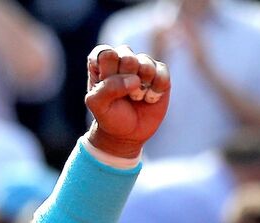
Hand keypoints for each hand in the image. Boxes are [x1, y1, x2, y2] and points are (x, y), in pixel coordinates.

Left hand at [84, 44, 170, 158]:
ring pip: (145, 63)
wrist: (128, 133)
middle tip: (122, 95)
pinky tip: (149, 98)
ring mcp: (142, 64)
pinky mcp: (160, 72)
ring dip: (140, 86)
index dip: (107, 71)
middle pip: (126, 56)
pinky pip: (162, 72)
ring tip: (135, 97)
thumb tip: (134, 79)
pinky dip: (156, 89)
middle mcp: (122, 59)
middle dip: (124, 79)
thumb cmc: (109, 116)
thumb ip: (107, 89)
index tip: (105, 86)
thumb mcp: (97, 106)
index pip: (104, 52)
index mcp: (101, 62)